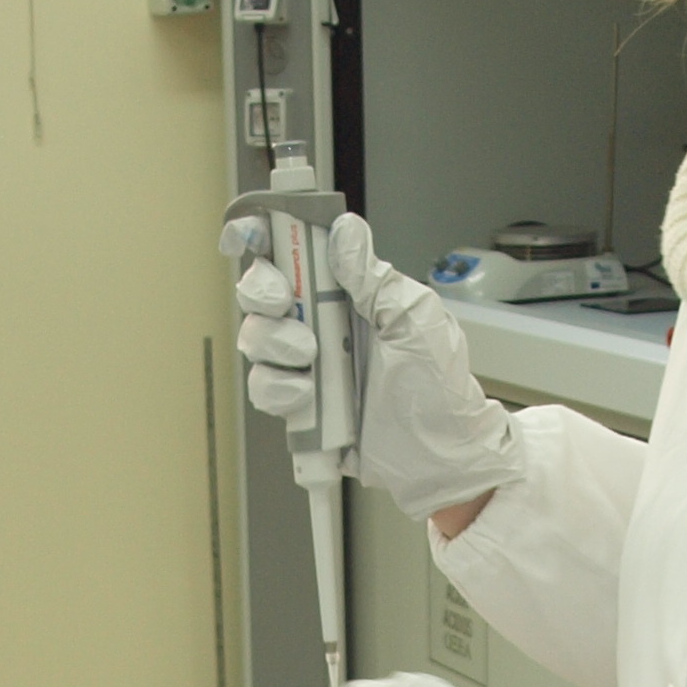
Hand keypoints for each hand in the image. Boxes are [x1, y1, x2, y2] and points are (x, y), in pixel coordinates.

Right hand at [223, 213, 520, 522]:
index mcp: (347, 291)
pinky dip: (282, 389)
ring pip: (255, 338)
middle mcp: (319, 322)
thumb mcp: (413, 318)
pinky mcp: (297, 404)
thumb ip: (372, 276)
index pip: (293, 251)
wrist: (438, 455)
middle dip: (263, 290)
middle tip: (287, 302)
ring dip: (276, 343)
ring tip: (313, 358)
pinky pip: (264, 388)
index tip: (248, 232)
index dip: (261, 233)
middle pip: (259, 289)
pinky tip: (309, 395)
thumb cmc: (438, 387)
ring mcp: (304, 363)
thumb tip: (345, 231)